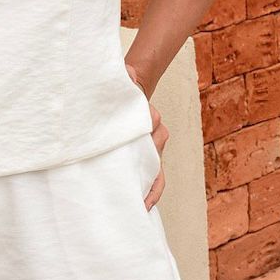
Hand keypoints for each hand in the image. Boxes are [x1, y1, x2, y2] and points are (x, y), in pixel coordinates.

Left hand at [125, 60, 168, 210]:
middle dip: (141, 161)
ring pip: (156, 168)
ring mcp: (154, 151)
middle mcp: (156, 134)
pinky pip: (157, 181)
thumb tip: (127, 71)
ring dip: (149, 184)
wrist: (128, 103)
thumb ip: (125, 75)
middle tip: (125, 176)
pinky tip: (144, 208)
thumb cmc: (123, 95)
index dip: (144, 130)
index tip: (134, 139)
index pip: (152, 122)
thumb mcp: (122, 84)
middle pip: (153, 148)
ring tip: (137, 202)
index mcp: (150, 116)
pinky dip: (154, 194)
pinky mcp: (149, 164)